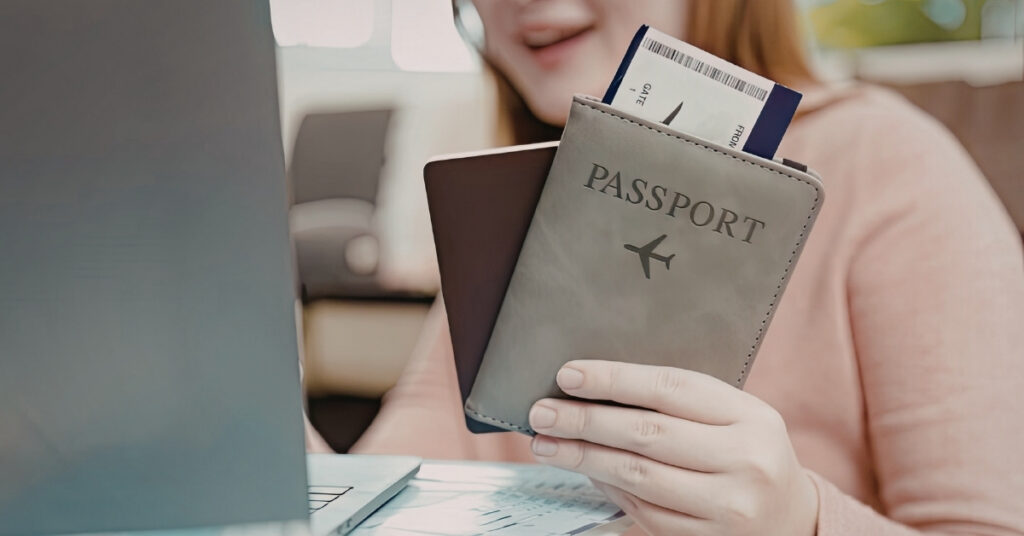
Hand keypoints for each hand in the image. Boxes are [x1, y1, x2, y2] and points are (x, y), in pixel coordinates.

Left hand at [528, 360, 817, 535]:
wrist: (791, 520)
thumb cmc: (749, 454)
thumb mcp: (735, 417)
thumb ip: (680, 403)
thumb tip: (597, 390)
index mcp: (752, 417)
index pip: (671, 388)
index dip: (614, 379)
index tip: (569, 375)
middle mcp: (745, 461)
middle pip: (648, 433)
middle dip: (586, 421)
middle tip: (542, 412)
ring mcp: (728, 506)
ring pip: (638, 476)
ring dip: (584, 458)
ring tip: (546, 444)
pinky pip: (644, 511)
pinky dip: (608, 489)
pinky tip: (587, 473)